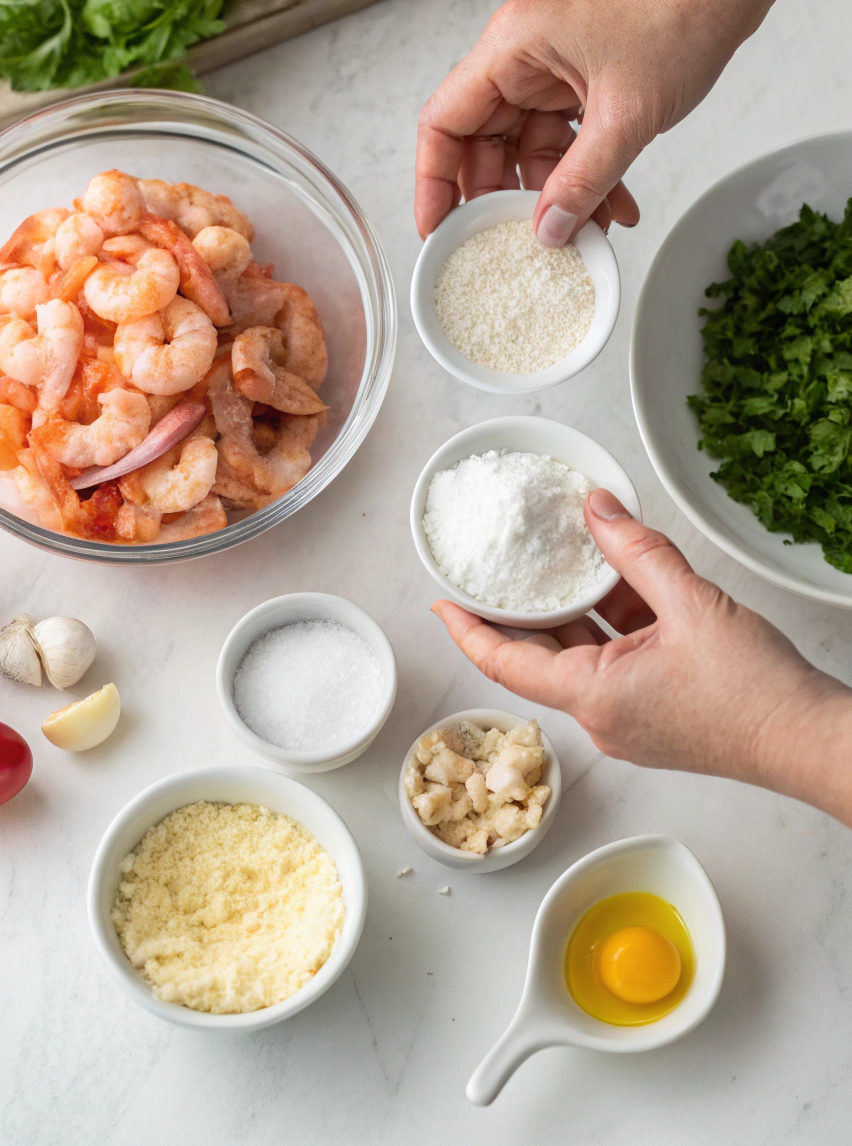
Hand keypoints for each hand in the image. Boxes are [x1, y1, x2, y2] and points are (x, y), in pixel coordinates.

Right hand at [414, 0, 758, 243]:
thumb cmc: (679, 16)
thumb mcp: (626, 116)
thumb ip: (582, 181)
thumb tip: (546, 231)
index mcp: (511, 47)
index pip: (444, 122)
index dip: (433, 181)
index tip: (438, 229)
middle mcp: (519, 58)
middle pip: (481, 144)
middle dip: (502, 199)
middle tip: (513, 243)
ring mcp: (547, 72)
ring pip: (525, 152)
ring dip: (554, 195)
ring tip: (583, 231)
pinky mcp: (574, 85)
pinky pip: (562, 145)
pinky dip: (582, 178)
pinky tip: (611, 208)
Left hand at [432, 490, 851, 825]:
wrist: (808, 740)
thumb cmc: (755, 692)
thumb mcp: (690, 603)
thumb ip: (637, 551)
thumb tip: (598, 508)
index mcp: (593, 697)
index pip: (504, 663)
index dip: (466, 630)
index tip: (439, 601)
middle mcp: (600, 716)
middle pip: (538, 657)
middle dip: (519, 611)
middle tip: (495, 572)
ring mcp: (625, 719)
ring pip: (581, 656)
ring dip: (573, 611)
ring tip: (560, 562)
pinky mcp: (651, 715)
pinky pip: (613, 664)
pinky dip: (610, 626)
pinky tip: (619, 584)